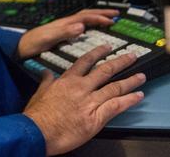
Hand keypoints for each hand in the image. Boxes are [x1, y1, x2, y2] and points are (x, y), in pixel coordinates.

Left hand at [17, 9, 118, 58]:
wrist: (20, 46)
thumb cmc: (32, 43)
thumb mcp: (48, 38)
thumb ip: (64, 32)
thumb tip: (81, 26)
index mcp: (64, 23)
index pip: (85, 17)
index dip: (99, 17)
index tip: (112, 20)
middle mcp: (65, 23)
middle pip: (86, 14)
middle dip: (101, 12)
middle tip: (116, 13)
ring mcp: (63, 27)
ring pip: (83, 19)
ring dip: (96, 17)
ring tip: (108, 19)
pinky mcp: (61, 33)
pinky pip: (79, 25)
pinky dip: (88, 25)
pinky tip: (91, 30)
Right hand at [23, 45, 144, 154]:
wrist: (39, 130)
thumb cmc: (38, 114)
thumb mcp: (40, 92)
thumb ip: (46, 81)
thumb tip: (46, 73)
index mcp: (67, 81)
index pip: (85, 61)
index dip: (98, 53)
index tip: (107, 47)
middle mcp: (81, 88)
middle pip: (104, 71)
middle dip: (120, 62)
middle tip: (131, 56)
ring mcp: (90, 101)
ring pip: (114, 87)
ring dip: (130, 81)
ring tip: (140, 76)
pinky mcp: (96, 117)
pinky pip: (116, 106)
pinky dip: (129, 100)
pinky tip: (137, 96)